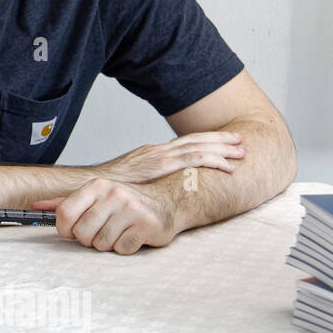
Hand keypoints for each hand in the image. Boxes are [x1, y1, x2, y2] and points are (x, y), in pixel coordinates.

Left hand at [32, 178, 179, 254]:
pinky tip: (132, 236)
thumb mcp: (94, 195)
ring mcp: (131, 208)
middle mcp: (113, 194)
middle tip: (101, 231)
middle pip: (81, 233)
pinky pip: (121, 249)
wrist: (166, 201)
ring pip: (101, 243)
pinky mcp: (147, 225)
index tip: (72, 231)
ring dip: (107, 244)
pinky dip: (124, 247)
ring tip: (118, 231)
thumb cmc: (124, 202)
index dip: (65, 229)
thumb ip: (65, 202)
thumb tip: (36, 206)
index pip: (64, 213)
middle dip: (88, 239)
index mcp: (96, 186)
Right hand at [97, 131, 243, 183]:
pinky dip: (213, 161)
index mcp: (152, 153)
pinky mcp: (161, 166)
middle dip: (219, 141)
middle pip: (195, 141)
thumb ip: (143, 183)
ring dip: (222, 149)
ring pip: (199, 148)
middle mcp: (158, 151)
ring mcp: (160, 157)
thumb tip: (154, 191)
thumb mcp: (128, 181)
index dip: (205, 141)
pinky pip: (193, 160)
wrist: (90, 185)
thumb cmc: (105, 187)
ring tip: (241, 152)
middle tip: (240, 141)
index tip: (223, 142)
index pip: (184, 143)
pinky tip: (228, 166)